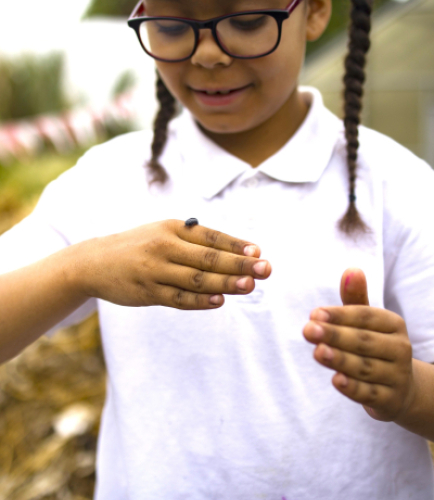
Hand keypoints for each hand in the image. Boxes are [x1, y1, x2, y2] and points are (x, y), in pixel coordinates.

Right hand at [74, 219, 271, 310]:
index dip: (237, 245)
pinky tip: (218, 301)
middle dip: (239, 263)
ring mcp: (155, 270)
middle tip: (265, 269)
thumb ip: (195, 241)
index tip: (259, 252)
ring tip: (249, 285)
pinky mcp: (148, 292)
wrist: (95, 261)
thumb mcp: (163, 232)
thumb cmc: (139, 245)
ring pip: (196, 279)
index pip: (211, 236)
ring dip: (224, 282)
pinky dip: (199, 301)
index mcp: (173, 228)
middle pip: (208, 257)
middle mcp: (165, 246)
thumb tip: (237, 251)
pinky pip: (177, 298)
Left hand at [303, 268, 414, 421]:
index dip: (340, 315)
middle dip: (334, 335)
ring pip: (365, 367)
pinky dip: (353, 388)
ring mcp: (396, 376)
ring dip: (340, 360)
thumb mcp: (366, 322)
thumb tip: (351, 269)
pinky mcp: (390, 400)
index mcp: (393, 324)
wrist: (401, 388)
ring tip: (317, 352)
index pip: (366, 317)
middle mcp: (399, 349)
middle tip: (307, 330)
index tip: (314, 313)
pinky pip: (370, 393)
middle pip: (364, 341)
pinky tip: (336, 380)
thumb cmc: (374, 345)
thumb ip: (355, 298)